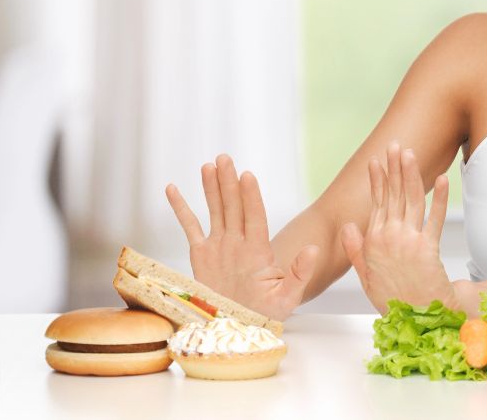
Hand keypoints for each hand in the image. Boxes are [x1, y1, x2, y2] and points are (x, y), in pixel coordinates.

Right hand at [165, 154, 319, 321]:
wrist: (241, 328)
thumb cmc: (266, 315)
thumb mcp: (287, 296)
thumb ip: (299, 273)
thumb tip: (313, 250)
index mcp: (258, 251)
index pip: (255, 217)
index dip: (251, 197)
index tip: (247, 175)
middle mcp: (239, 243)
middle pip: (235, 206)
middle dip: (229, 182)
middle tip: (225, 157)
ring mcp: (220, 246)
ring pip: (216, 210)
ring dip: (212, 188)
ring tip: (208, 165)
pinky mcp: (201, 254)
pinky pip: (190, 227)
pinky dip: (181, 208)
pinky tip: (173, 188)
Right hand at [340, 142, 457, 313]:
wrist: (417, 319)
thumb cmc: (393, 298)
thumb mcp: (365, 276)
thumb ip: (356, 250)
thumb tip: (348, 225)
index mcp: (373, 242)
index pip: (376, 203)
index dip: (378, 180)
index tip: (376, 161)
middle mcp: (389, 238)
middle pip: (393, 196)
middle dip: (394, 168)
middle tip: (395, 146)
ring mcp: (409, 242)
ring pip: (411, 201)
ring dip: (410, 175)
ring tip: (410, 154)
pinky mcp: (428, 249)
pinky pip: (434, 218)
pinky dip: (439, 198)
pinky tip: (442, 179)